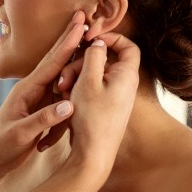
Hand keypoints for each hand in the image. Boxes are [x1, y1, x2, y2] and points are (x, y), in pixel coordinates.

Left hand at [0, 11, 87, 177]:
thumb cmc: (0, 148)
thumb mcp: (20, 135)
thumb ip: (44, 120)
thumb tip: (69, 104)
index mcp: (26, 91)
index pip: (51, 62)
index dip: (67, 43)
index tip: (81, 24)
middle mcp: (32, 90)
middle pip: (56, 59)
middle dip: (70, 38)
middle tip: (84, 15)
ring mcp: (38, 99)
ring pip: (61, 73)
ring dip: (74, 55)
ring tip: (88, 36)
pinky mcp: (42, 109)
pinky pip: (62, 92)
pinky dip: (73, 79)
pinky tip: (82, 67)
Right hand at [56, 32, 139, 175]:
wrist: (93, 154)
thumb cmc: (92, 118)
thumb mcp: (88, 81)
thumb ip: (94, 56)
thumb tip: (99, 43)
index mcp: (126, 75)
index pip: (128, 46)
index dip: (111, 37)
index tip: (91, 39)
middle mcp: (123, 85)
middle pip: (103, 61)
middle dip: (80, 64)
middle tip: (65, 77)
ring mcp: (114, 96)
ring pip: (92, 75)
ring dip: (75, 78)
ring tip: (62, 90)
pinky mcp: (104, 106)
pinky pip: (90, 89)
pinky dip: (77, 90)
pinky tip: (66, 99)